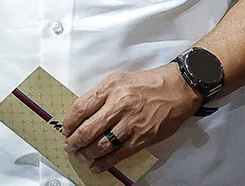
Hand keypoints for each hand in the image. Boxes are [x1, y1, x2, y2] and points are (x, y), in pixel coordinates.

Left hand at [61, 64, 200, 175]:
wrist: (178, 88)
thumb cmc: (150, 83)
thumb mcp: (120, 79)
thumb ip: (102, 94)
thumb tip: (83, 113)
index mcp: (111, 88)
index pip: (82, 107)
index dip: (70, 122)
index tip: (66, 129)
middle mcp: (120, 104)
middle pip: (89, 129)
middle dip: (75, 141)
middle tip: (70, 146)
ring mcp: (131, 123)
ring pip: (102, 144)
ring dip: (87, 153)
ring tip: (82, 156)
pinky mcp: (142, 137)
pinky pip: (119, 154)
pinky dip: (105, 163)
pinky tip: (97, 165)